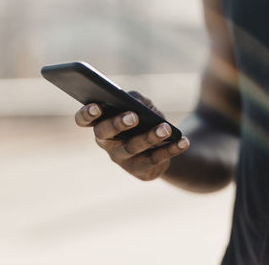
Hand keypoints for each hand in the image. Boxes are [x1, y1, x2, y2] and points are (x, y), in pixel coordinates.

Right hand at [75, 92, 189, 180]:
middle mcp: (107, 142)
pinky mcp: (140, 170)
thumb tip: (135, 102)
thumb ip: (135, 98)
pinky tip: (183, 141)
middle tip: (133, 116)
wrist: (161, 145)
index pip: (84, 119)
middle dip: (117, 124)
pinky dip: (171, 149)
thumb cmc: (145, 119)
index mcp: (101, 122)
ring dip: (150, 137)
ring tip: (166, 128)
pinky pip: (155, 159)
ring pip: (132, 147)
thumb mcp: (141, 105)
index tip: (96, 106)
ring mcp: (122, 158)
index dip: (86, 114)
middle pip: (105, 133)